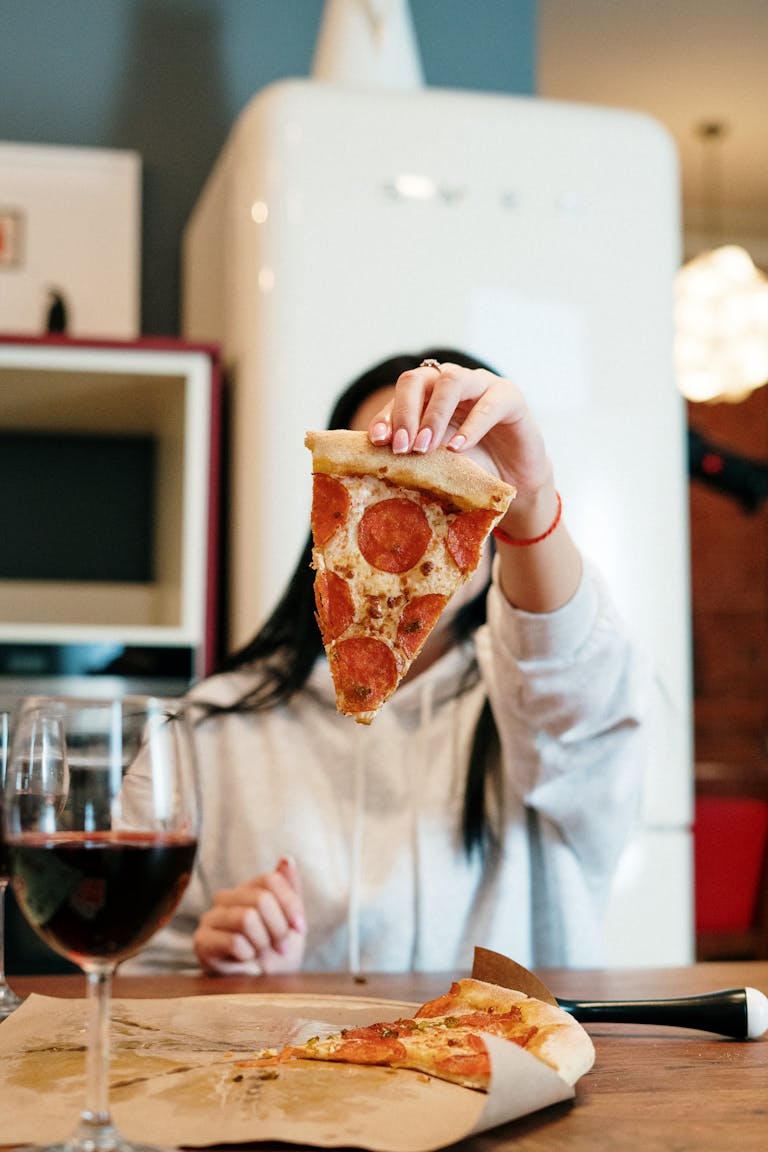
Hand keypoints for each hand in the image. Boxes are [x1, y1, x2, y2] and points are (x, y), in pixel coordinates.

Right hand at [193, 856, 306, 974]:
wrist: (264, 989)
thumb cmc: (278, 954)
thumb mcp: (292, 921)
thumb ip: (290, 889)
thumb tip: (287, 858)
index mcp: (247, 888)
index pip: (271, 879)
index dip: (290, 904)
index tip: (299, 928)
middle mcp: (226, 898)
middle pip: (261, 898)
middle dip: (279, 928)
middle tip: (281, 947)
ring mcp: (210, 918)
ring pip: (247, 918)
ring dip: (263, 942)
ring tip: (263, 953)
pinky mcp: (202, 941)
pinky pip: (235, 941)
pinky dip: (249, 955)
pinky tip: (246, 960)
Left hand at [368, 360, 580, 612]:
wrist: (513, 480)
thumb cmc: (469, 468)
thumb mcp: (435, 462)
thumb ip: (412, 455)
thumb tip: (373, 463)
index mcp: (428, 394)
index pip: (400, 395)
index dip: (386, 415)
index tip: (378, 441)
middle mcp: (451, 383)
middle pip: (418, 379)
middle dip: (405, 412)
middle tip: (402, 447)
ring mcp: (481, 385)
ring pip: (451, 380)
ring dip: (434, 415)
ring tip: (425, 448)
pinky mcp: (510, 396)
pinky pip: (489, 403)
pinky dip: (471, 426)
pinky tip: (457, 448)